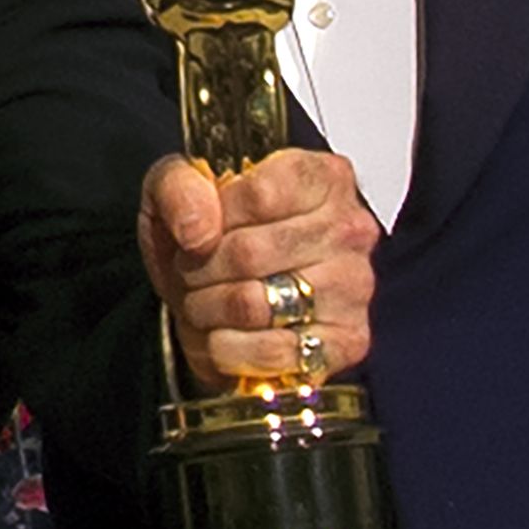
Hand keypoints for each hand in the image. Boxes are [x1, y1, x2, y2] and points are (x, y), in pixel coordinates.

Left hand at [137, 149, 377, 390]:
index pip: (259, 195)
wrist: (209, 296)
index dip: (214, 217)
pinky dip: (230, 350)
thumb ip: (179, 187)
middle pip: (249, 253)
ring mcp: (354, 288)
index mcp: (321, 176)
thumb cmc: (206, 234)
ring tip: (203, 302)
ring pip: (254, 304)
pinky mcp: (349, 341)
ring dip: (208, 309)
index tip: (201, 228)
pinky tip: (225, 335)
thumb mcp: (175, 189)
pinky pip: (273, 352)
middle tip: (190, 272)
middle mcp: (350, 229)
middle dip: (199, 269)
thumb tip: (198, 231)